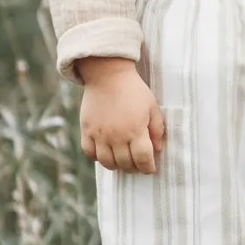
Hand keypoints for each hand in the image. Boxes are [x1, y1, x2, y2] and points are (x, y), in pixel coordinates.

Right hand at [78, 57, 165, 172]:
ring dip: (117, 165)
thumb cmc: (134, 90)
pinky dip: (98, 158)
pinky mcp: (86, 131)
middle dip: (134, 168)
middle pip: (125, 164)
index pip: (143, 159)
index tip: (151, 168)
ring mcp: (100, 135)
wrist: (108, 75)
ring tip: (123, 161)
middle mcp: (117, 136)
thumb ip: (156, 129)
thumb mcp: (152, 107)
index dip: (148, 167)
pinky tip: (106, 153)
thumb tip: (158, 149)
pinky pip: (89, 153)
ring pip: (107, 163)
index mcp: (136, 130)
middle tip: (138, 165)